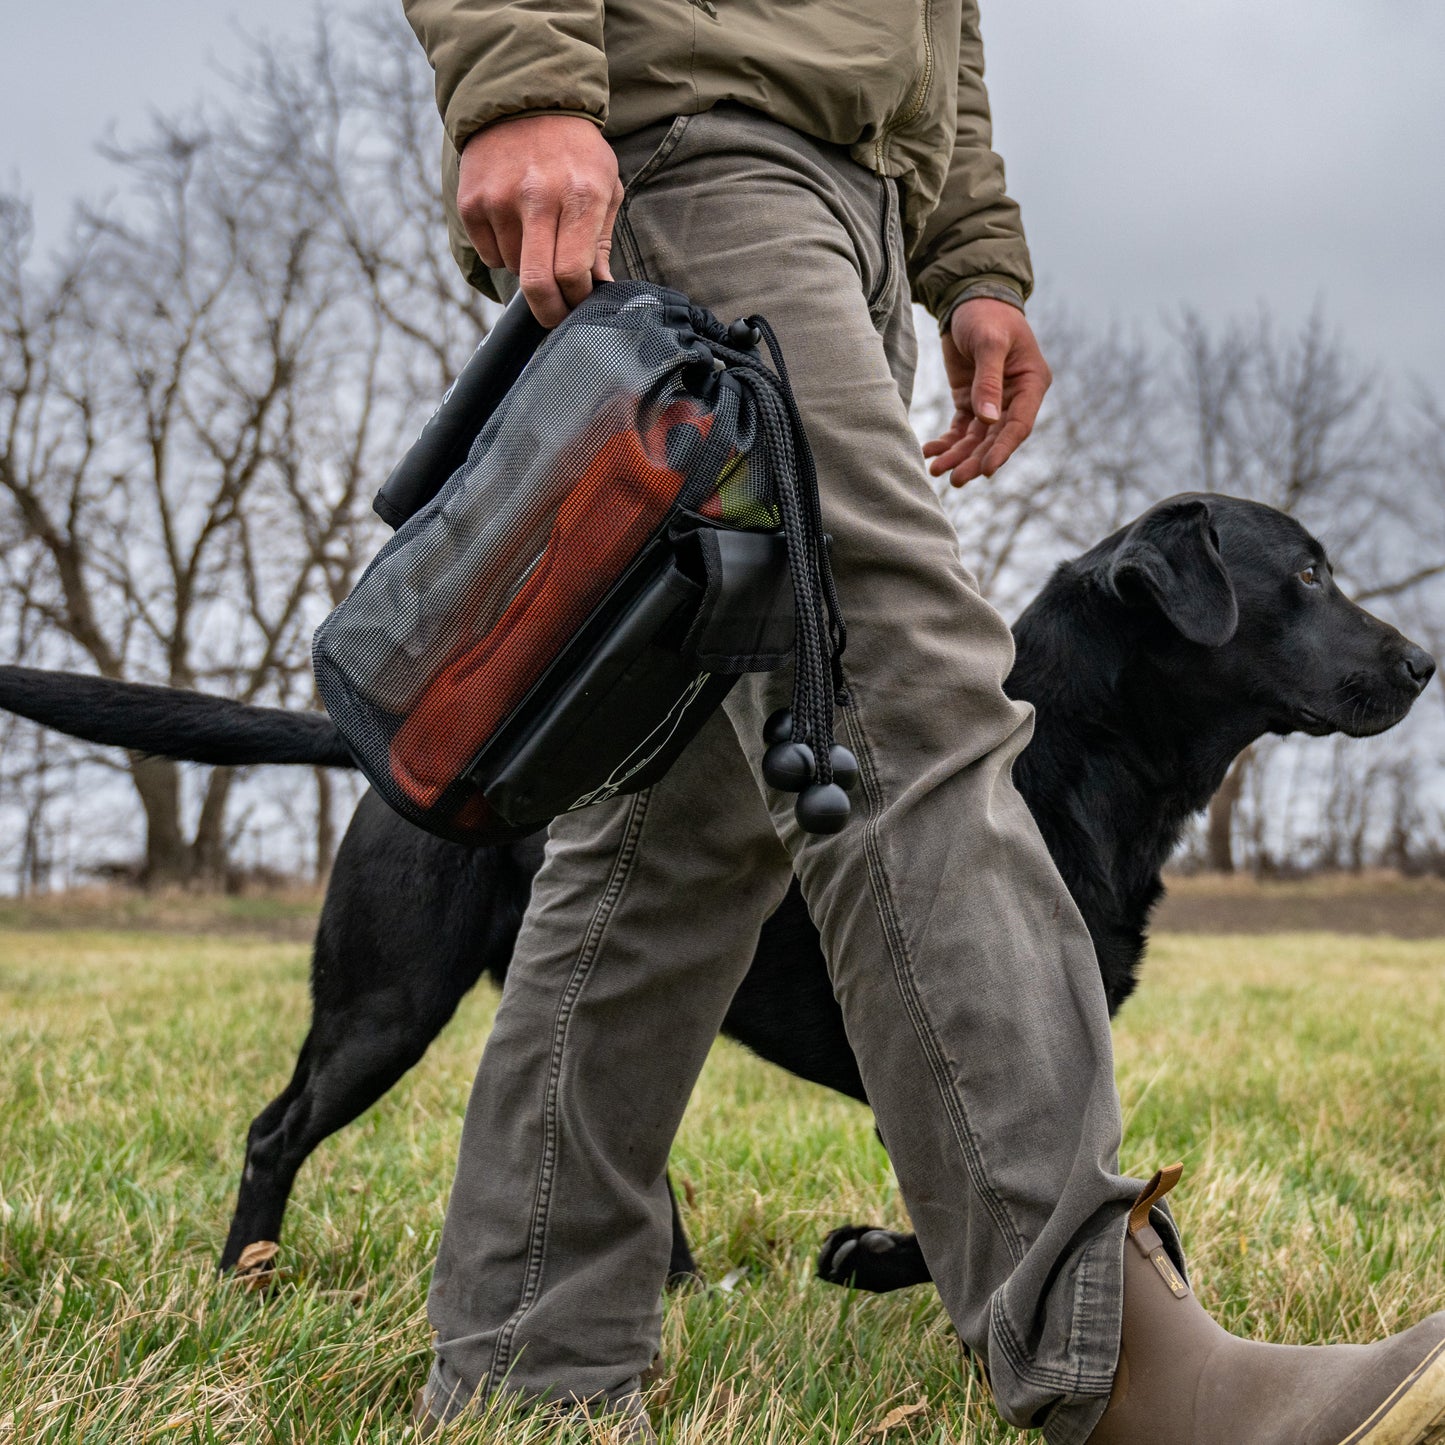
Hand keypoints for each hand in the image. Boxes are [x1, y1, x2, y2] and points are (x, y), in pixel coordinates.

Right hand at [457, 114, 624, 326]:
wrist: (523, 100)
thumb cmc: (574, 152)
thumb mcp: (605, 186)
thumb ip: (601, 242)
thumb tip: (600, 291)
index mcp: (580, 195)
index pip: (572, 273)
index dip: (576, 300)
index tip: (580, 305)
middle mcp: (537, 197)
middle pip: (537, 285)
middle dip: (549, 312)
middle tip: (557, 316)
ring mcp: (499, 199)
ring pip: (514, 270)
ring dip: (529, 269)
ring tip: (539, 237)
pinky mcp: (471, 201)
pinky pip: (490, 255)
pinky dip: (505, 253)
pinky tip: (515, 224)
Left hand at [923, 298, 1051, 485]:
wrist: (969, 300)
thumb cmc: (987, 316)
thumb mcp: (989, 343)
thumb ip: (988, 381)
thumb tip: (988, 420)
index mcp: (1031, 384)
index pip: (1019, 425)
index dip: (1003, 449)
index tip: (986, 470)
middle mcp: (1014, 398)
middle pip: (996, 438)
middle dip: (975, 459)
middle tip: (956, 479)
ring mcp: (992, 402)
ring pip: (977, 439)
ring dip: (958, 455)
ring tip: (937, 470)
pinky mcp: (971, 401)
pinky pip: (960, 429)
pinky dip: (947, 442)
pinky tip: (931, 452)